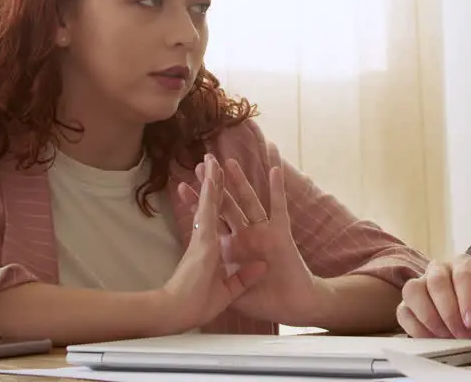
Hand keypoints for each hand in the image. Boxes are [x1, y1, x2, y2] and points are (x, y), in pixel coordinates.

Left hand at [178, 155, 319, 325]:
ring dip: (239, 181)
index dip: (197, 203)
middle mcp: (245, 236)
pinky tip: (274, 170)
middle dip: (212, 185)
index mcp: (231, 248)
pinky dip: (276, 188)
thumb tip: (218, 270)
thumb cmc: (262, 301)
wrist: (289, 308)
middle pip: (225, 205)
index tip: (181, 186)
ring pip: (248, 201)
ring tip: (229, 161)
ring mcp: (263, 233)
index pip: (209, 221)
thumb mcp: (231, 292)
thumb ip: (226, 278)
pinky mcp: (280, 233)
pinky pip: (278, 207)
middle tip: (200, 163)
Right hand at [397, 254, 470, 339]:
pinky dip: (417, 328)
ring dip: (430, 317)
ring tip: (446, 335)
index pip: (463, 272)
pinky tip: (433, 338)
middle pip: (436, 281)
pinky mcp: (406, 304)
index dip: (467, 298)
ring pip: (413, 290)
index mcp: (463, 264)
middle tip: (460, 331)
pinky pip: (403, 312)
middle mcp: (439, 269)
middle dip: (449, 311)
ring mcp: (420, 284)